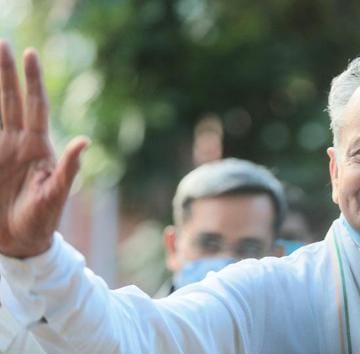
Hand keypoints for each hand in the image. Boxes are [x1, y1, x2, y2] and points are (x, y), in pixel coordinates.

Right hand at [0, 40, 88, 257]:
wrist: (19, 243)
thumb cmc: (42, 221)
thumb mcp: (56, 195)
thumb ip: (69, 168)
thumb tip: (85, 141)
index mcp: (38, 147)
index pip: (35, 106)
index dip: (32, 80)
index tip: (30, 53)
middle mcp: (18, 143)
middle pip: (11, 100)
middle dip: (6, 72)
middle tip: (3, 43)